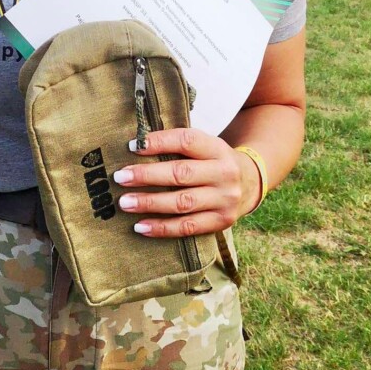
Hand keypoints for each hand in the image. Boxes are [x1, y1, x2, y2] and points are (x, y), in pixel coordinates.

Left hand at [112, 128, 260, 236]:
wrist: (250, 183)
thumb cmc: (212, 161)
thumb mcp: (204, 146)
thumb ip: (177, 146)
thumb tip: (135, 146)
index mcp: (217, 148)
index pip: (186, 141)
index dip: (158, 142)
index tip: (132, 146)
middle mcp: (224, 173)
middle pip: (181, 174)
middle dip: (147, 176)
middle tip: (121, 177)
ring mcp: (225, 200)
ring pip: (182, 203)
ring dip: (150, 203)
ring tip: (125, 202)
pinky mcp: (222, 222)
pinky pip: (188, 227)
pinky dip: (162, 228)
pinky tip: (141, 226)